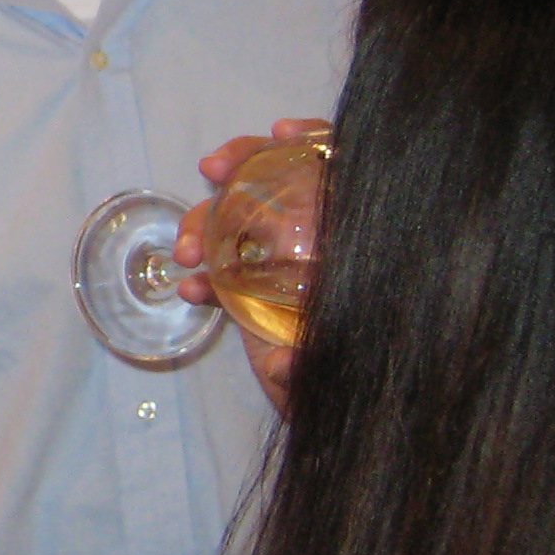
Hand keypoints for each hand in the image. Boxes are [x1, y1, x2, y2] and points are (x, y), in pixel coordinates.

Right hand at [172, 117, 328, 413]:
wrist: (349, 420)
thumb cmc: (366, 388)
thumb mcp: (350, 371)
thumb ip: (317, 370)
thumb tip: (287, 361)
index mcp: (354, 244)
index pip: (342, 173)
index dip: (316, 141)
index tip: (282, 134)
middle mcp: (321, 247)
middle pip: (282, 183)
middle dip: (241, 167)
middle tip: (211, 170)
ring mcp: (288, 269)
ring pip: (243, 221)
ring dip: (205, 224)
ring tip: (188, 253)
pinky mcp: (259, 298)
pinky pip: (226, 273)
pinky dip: (205, 276)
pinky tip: (192, 289)